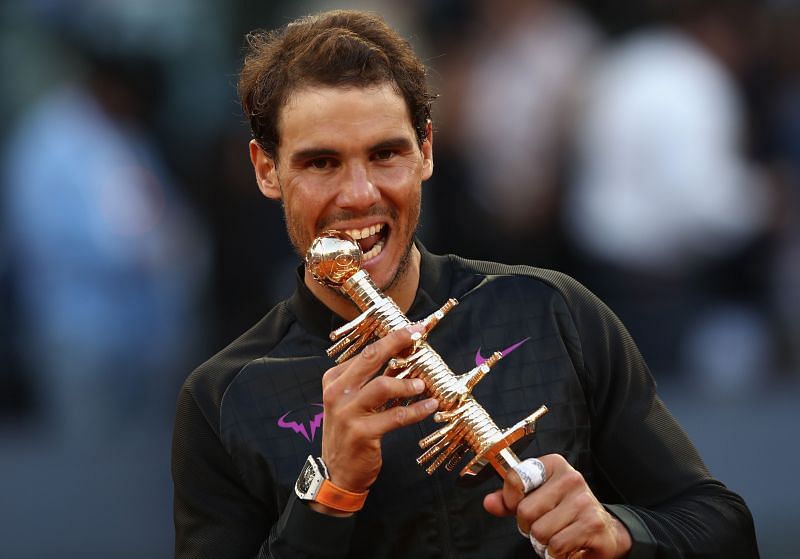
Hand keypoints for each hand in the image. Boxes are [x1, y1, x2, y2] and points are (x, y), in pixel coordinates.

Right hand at [319, 325, 438, 496]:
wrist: (338, 471)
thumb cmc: (350, 431)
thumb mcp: (355, 402)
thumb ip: (375, 380)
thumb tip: (405, 357)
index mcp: (334, 379)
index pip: (366, 352)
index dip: (392, 338)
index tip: (413, 329)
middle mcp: (337, 392)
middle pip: (371, 357)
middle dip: (398, 342)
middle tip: (419, 335)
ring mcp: (347, 412)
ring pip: (383, 386)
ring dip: (408, 384)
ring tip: (422, 385)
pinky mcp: (361, 433)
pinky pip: (395, 416)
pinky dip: (416, 410)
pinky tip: (429, 406)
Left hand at [483, 454, 631, 558]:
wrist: (605, 531)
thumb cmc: (565, 513)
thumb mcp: (536, 500)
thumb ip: (509, 501)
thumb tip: (489, 503)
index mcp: (554, 465)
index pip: (515, 478)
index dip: (510, 500)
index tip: (519, 506)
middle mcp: (571, 478)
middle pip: (525, 511)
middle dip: (528, 527)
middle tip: (544, 526)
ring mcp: (584, 501)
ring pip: (540, 532)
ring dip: (543, 543)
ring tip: (557, 536)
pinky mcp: (592, 525)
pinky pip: (556, 546)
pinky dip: (556, 553)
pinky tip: (568, 546)